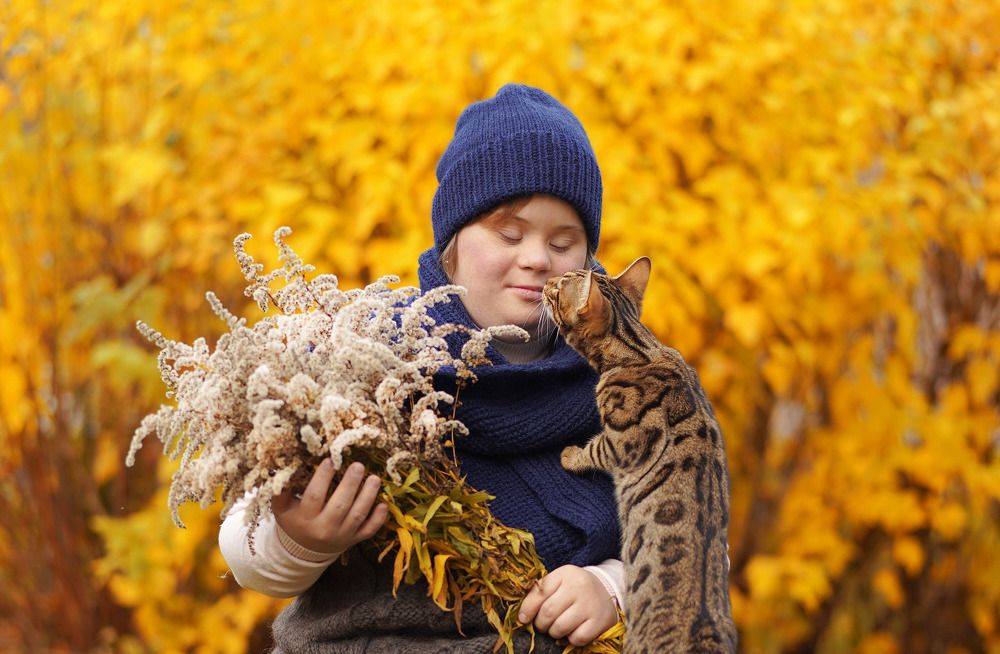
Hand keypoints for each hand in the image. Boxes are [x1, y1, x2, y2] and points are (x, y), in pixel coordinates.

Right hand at [272, 459, 387, 553]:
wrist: (305, 551)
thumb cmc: (295, 522)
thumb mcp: (282, 509)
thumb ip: (281, 491)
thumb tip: (283, 468)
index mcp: (305, 519)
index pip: (314, 497)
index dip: (322, 478)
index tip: (330, 461)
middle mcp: (324, 529)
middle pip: (340, 506)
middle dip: (350, 484)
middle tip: (358, 465)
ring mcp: (342, 535)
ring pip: (357, 516)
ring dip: (368, 497)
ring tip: (374, 478)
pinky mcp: (355, 539)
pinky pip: (369, 530)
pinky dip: (378, 518)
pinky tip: (384, 504)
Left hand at [518, 565, 618, 645]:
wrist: (607, 592)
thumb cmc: (575, 589)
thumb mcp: (559, 583)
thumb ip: (541, 593)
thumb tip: (523, 617)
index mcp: (565, 574)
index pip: (539, 593)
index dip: (527, 609)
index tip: (523, 619)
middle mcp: (579, 586)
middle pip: (548, 612)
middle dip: (541, 624)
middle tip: (543, 625)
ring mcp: (590, 604)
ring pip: (560, 627)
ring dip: (554, 633)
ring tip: (557, 628)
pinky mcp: (600, 621)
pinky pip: (576, 638)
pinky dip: (571, 639)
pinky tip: (573, 631)